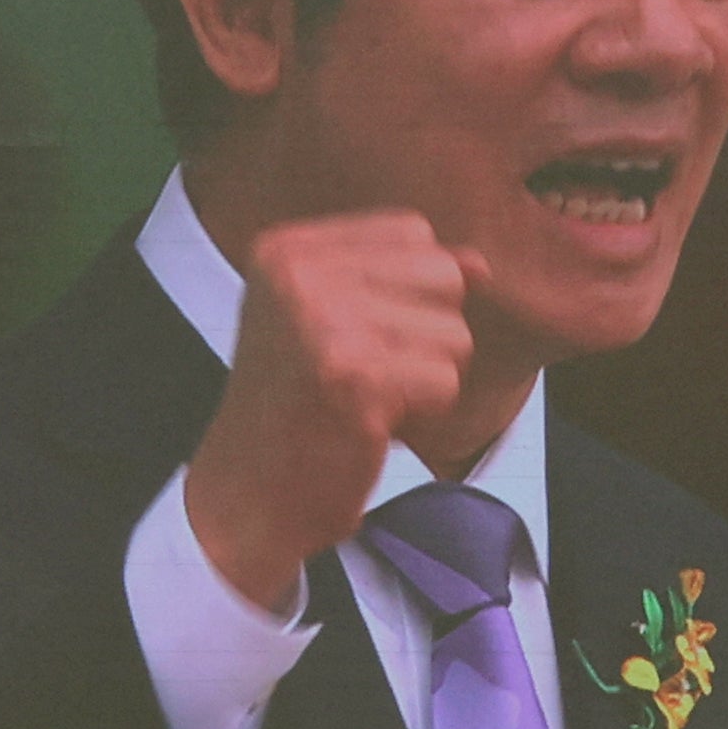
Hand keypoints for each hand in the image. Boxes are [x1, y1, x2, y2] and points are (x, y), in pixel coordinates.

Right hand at [180, 211, 493, 614]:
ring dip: (427, 379)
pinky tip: (374, 425)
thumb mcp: (334, 320)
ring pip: (453, 332)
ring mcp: (324, 323)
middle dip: (428, 334)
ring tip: (369, 400)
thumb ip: (404, 281)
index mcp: (286, 249)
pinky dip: (423, 414)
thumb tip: (480, 264)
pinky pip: (445, 382)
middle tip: (370, 373)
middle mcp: (299, 274)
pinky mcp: (354, 379)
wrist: (247, 496)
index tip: (363, 336)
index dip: (414, 290)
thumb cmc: (297, 409)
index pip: (411, 232)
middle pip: (441, 275)